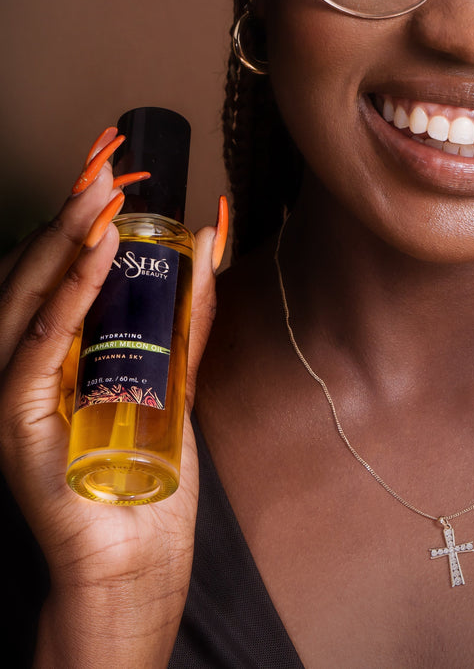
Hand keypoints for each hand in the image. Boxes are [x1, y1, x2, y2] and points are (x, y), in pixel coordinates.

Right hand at [0, 127, 225, 665]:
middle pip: (35, 274)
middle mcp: (23, 367)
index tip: (110, 166)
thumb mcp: (177, 375)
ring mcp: (15, 396)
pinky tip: (93, 258)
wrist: (137, 554)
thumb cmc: (151, 468)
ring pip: (26, 301)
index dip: (78, 216)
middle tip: (105, 165)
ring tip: (99, 196)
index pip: (54, 269)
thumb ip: (188, 316)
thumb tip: (208, 245)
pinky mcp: (19, 426)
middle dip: (69, 214)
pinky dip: (64, 299)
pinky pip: (36, 350)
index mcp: (54, 353)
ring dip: (63, 242)